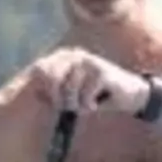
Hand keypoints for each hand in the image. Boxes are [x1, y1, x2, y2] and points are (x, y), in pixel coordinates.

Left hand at [27, 46, 143, 115]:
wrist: (128, 95)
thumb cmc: (95, 95)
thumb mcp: (70, 93)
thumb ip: (51, 91)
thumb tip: (32, 92)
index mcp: (63, 57)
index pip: (40, 69)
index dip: (42, 89)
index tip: (53, 102)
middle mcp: (73, 55)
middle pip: (51, 79)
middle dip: (59, 99)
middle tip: (71, 107)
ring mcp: (87, 61)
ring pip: (68, 90)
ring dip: (76, 105)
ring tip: (86, 104)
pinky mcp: (100, 71)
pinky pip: (84, 95)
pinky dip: (88, 105)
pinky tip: (96, 103)